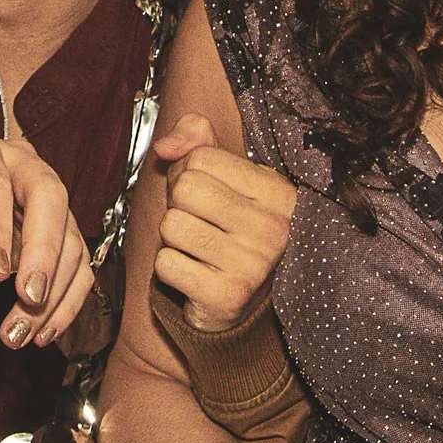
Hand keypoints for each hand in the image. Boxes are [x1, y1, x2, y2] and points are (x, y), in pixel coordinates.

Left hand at [0, 123, 92, 346]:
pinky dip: (66, 300)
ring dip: (53, 290)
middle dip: (43, 252)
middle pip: (49, 196)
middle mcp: (16, 162)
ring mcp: (42, 194)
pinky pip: (76, 263)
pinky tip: (45, 330)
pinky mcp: (57, 229)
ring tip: (20, 332)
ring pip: (68, 236)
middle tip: (29, 296)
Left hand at [150, 112, 295, 333]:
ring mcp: (252, 265)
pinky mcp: (226, 296)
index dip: (190, 173)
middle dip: (179, 205)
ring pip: (171, 226)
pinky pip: (166, 264)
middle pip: (184, 190)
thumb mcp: (229, 176)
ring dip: (173, 238)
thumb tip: (165, 146)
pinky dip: (169, 268)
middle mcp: (272, 228)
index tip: (208, 195)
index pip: (200, 158)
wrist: (246, 301)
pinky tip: (194, 272)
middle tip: (198, 221)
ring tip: (198, 247)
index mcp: (278, 192)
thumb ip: (197, 140)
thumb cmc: (233, 228)